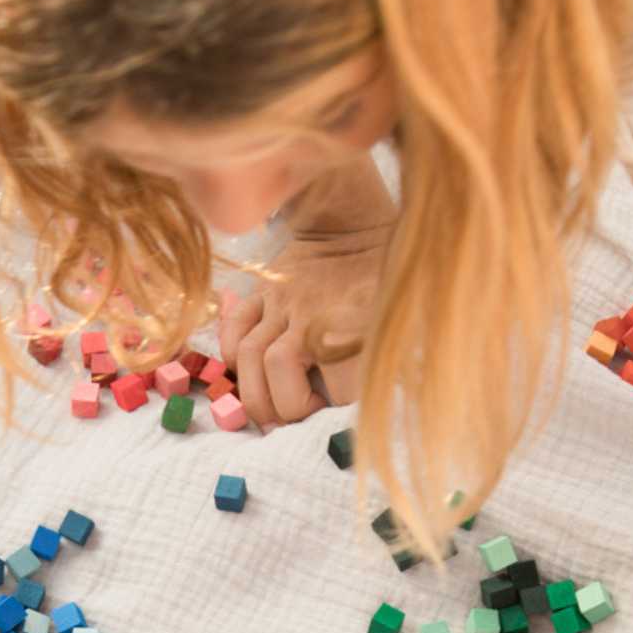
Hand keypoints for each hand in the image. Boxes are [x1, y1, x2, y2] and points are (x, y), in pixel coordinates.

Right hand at [218, 156, 392, 424]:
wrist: (352, 216)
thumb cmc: (382, 269)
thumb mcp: (400, 308)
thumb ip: (390, 353)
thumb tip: (382, 396)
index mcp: (354, 323)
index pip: (340, 389)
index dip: (338, 411)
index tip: (340, 411)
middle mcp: (311, 314)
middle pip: (277, 372)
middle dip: (285, 409)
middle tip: (298, 415)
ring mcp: (281, 303)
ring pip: (249, 356)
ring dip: (256, 392)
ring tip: (272, 405)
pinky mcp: (261, 292)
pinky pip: (234, 329)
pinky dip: (232, 355)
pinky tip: (248, 370)